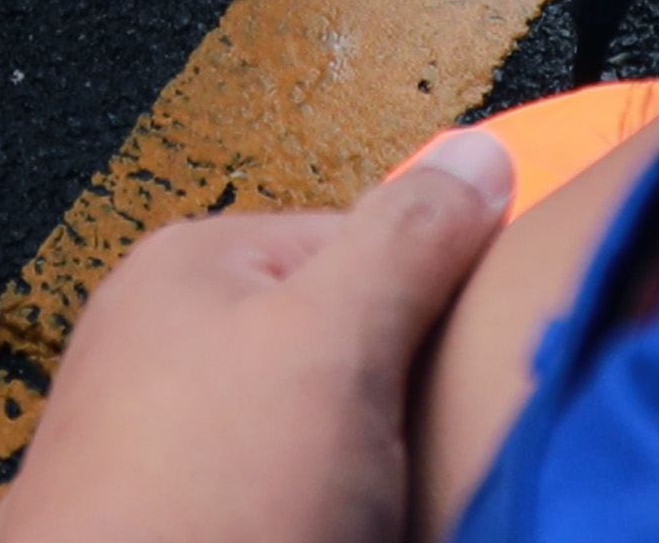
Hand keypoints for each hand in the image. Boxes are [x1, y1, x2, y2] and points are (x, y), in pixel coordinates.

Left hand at [1, 129, 520, 542]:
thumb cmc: (201, 505)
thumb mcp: (331, 343)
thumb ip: (405, 243)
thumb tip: (475, 154)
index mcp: (194, 265)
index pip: (366, 239)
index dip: (444, 301)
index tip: (494, 357)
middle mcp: (165, 341)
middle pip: (344, 348)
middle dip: (406, 402)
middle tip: (441, 454)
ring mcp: (165, 443)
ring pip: (322, 442)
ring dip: (374, 478)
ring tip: (394, 513)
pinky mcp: (180, 520)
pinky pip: (282, 502)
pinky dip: (329, 520)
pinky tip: (356, 539)